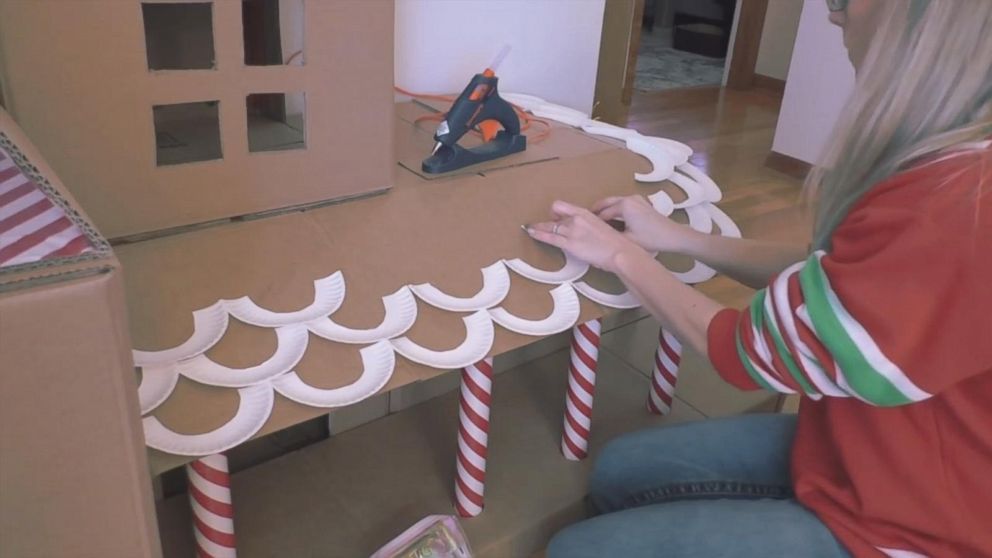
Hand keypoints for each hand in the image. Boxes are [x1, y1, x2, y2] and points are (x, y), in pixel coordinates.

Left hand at [526, 200, 647, 272]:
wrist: (620, 252)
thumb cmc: (615, 243)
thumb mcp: (601, 227)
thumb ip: (589, 226)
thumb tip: (583, 231)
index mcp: (585, 213)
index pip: (562, 206)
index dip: (555, 212)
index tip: (553, 217)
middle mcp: (576, 219)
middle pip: (554, 215)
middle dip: (547, 221)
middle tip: (542, 225)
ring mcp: (572, 231)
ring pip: (549, 226)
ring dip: (539, 228)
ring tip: (530, 229)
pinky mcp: (570, 244)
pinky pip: (550, 237)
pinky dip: (539, 235)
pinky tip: (532, 234)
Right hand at [591, 195, 698, 253]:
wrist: (673, 235)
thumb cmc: (651, 238)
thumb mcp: (628, 239)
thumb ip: (611, 235)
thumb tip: (597, 236)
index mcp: (624, 205)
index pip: (603, 213)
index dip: (593, 221)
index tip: (583, 227)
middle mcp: (628, 198)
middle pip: (607, 202)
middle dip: (596, 210)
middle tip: (583, 219)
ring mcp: (636, 199)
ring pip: (614, 202)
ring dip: (605, 209)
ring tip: (595, 220)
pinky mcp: (641, 203)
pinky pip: (622, 203)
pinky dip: (614, 209)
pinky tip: (611, 218)